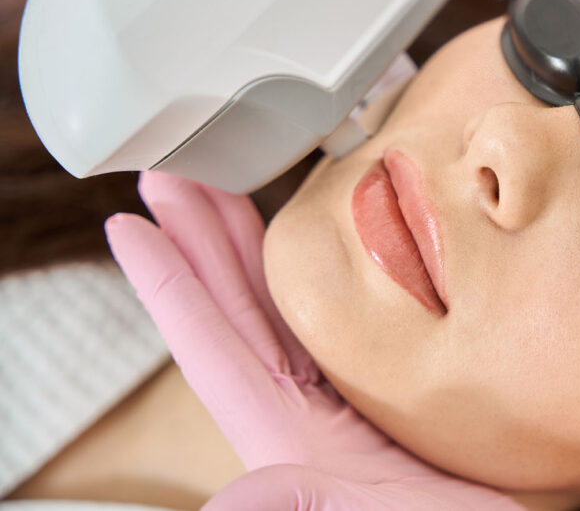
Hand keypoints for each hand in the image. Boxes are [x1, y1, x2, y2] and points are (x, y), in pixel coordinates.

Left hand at [106, 171, 522, 509]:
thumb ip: (303, 504)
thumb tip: (226, 502)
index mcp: (282, 430)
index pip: (209, 344)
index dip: (167, 283)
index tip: (128, 225)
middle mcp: (297, 407)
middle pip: (232, 309)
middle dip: (199, 239)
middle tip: (171, 177)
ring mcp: (334, 398)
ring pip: (274, 306)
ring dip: (243, 246)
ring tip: (222, 192)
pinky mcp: (374, 389)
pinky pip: (324, 317)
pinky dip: (309, 274)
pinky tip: (311, 247)